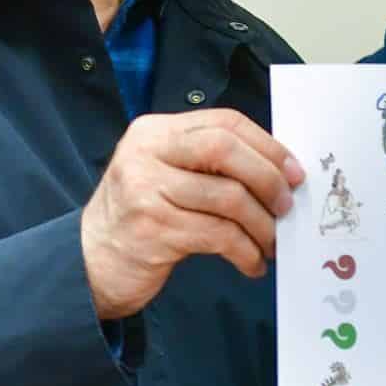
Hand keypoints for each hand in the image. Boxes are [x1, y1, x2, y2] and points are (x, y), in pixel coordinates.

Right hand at [82, 109, 303, 320]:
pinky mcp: (154, 230)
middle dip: (268, 179)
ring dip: (261, 225)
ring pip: (228, 198)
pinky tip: (252, 263)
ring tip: (270, 242)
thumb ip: (208, 164)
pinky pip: (219, 236)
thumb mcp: (164, 175)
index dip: (267, 146)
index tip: (293, 172)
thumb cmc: (139, 218)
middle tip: (286, 206)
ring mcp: (147, 191)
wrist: (91, 261)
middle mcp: (147, 154)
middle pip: (226, 150)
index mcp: (155, 132)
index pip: (224, 122)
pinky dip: (246, 252)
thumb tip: (278, 170)